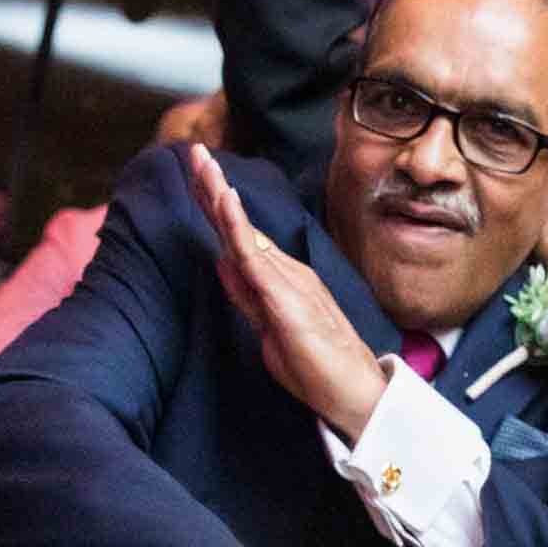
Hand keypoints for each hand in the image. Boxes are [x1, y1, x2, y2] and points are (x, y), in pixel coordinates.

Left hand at [189, 142, 386, 440]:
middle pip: (240, 225)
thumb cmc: (316, 368)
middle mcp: (285, 271)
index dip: (216, 207)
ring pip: (246, 233)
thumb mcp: (268, 328)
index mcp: (279, 279)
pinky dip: (238, 228)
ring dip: (222, 198)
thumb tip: (222, 262)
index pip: (240, 237)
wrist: (354, 394)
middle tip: (194, 152)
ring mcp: (289, 281)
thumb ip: (246, 296)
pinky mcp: (288, 299)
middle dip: (214, 188)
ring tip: (204, 164)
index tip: (197, 175)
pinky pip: (257, 258)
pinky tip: (226, 203)